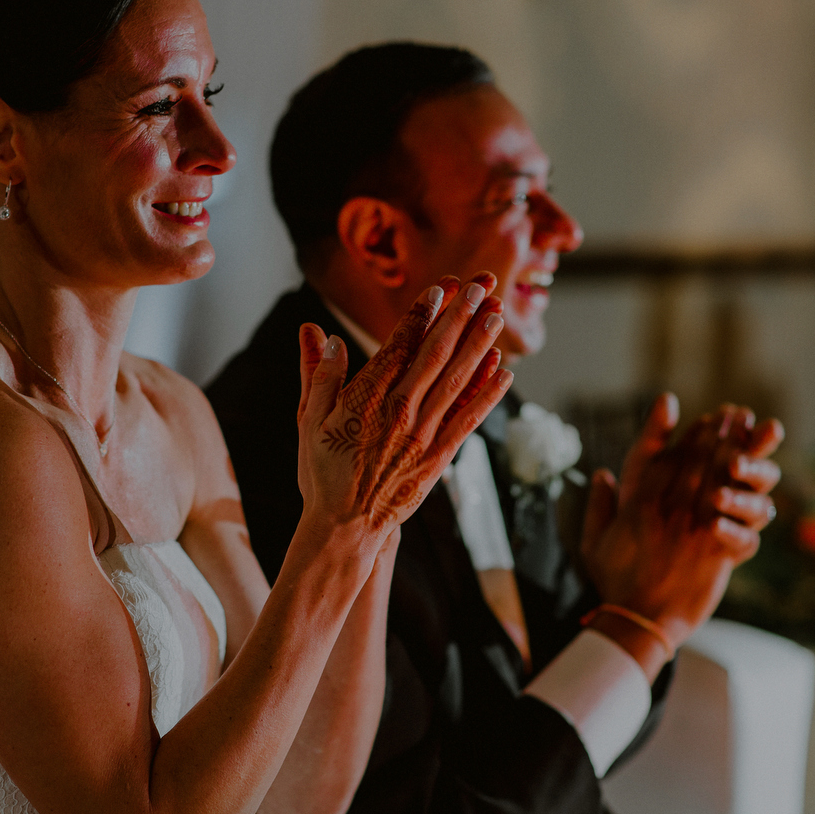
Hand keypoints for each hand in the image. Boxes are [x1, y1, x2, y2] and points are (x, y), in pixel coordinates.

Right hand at [295, 275, 511, 547]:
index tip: (439, 288)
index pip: (400, 344)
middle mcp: (401, 411)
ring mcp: (424, 434)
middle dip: (459, 317)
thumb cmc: (323, 471)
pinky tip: (504, 372)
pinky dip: (487, 394)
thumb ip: (319, 375)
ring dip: (479, 345)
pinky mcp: (440, 456)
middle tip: (478, 286)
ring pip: (457, 380)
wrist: (346, 526)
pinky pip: (469, 418)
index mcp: (368, 397)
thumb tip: (321, 334)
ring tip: (496, 316)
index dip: (422, 313)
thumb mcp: (310, 419)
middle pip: (435, 354)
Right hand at [580, 395, 783, 652]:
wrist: (638, 621)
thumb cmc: (615, 583)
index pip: (663, 456)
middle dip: (717, 433)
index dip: (683, 433)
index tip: (696, 414)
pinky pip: (738, 521)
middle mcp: (666, 509)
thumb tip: (601, 475)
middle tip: (734, 413)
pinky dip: (747, 503)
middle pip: (696, 460)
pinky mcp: (714, 551)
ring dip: (736, 455)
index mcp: (638, 502)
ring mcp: (692, 528)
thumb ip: (599, 505)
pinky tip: (756, 490)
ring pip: (719, 481)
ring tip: (749, 435)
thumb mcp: (594, 540)